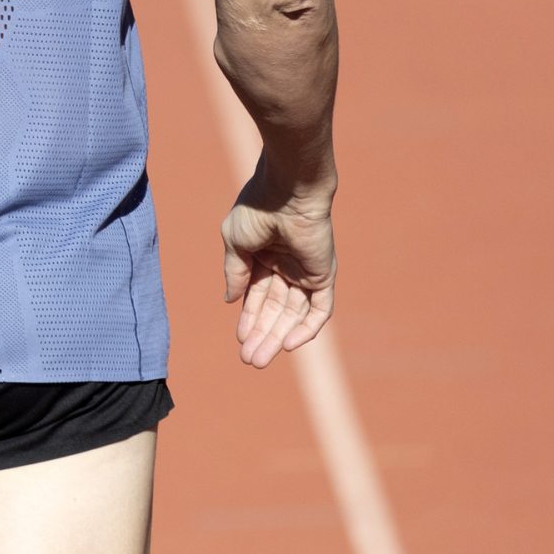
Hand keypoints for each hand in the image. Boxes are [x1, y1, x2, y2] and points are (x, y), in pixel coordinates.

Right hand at [221, 167, 333, 367]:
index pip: (256, 296)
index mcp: (263, 256)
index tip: (239, 339)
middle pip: (274, 310)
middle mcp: (285, 267)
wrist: (286, 192)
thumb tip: (230, 302)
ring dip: (277, 337)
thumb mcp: (235, 243)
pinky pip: (319, 310)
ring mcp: (305, 273)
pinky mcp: (323, 276)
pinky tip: (289, 344)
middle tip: (250, 360)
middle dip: (261, 335)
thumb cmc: (257, 209)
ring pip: (293, 315)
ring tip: (260, 359)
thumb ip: (235, 273)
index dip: (248, 318)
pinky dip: (307, 328)